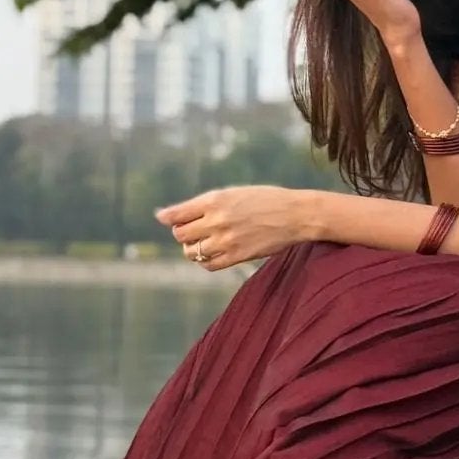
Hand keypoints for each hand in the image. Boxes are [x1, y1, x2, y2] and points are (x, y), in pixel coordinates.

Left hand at [155, 185, 307, 269]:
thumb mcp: (232, 193)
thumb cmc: (263, 200)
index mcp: (215, 200)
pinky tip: (214, 253)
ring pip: (192, 252)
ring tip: (205, 242)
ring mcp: (227, 240)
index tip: (165, 218)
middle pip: (181, 235)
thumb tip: (164, 216)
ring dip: (193, 249)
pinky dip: (206, 261)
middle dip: (182, 234)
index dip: (168, 218)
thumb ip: (201, 205)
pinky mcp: (237, 256)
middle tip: (193, 231)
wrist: (294, 215)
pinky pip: (209, 265)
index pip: (176, 214)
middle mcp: (218, 219)